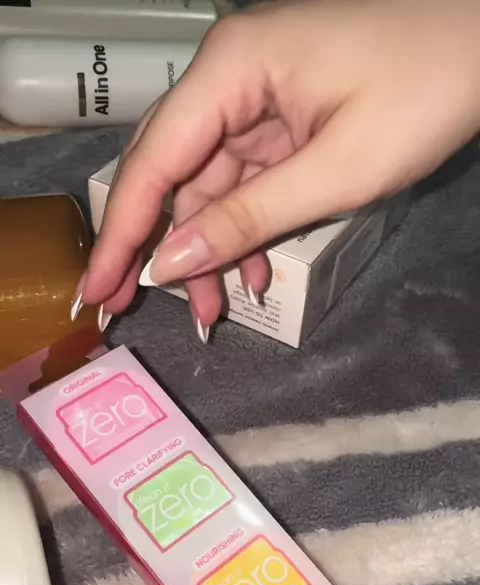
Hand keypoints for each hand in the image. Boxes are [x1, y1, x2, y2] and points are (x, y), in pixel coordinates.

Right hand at [80, 0, 479, 338]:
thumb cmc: (424, 94)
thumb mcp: (336, 172)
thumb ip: (249, 219)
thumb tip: (171, 262)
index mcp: (230, 71)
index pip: (153, 161)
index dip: (122, 232)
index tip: (97, 289)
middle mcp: (227, 78)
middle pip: (169, 173)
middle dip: (155, 245)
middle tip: (130, 308)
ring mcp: (253, 98)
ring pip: (206, 186)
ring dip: (208, 249)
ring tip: (212, 311)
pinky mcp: (279, 118)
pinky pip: (243, 181)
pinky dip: (244, 228)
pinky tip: (253, 273)